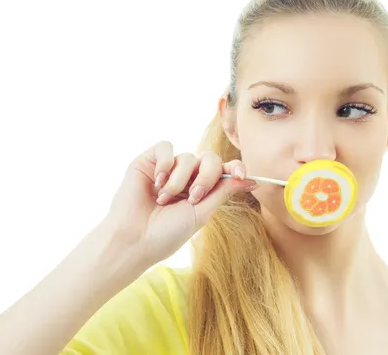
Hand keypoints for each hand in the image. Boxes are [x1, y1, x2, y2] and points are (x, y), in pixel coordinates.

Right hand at [101, 141, 255, 269]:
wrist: (135, 239)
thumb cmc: (167, 233)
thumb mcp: (202, 212)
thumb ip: (224, 191)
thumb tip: (252, 180)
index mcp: (203, 189)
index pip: (224, 170)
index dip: (236, 167)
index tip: (241, 174)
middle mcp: (187, 176)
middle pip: (210, 159)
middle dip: (206, 177)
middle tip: (193, 197)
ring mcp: (168, 168)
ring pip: (188, 157)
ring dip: (180, 180)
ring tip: (165, 199)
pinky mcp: (149, 161)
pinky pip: (166, 147)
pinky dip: (166, 163)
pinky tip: (157, 182)